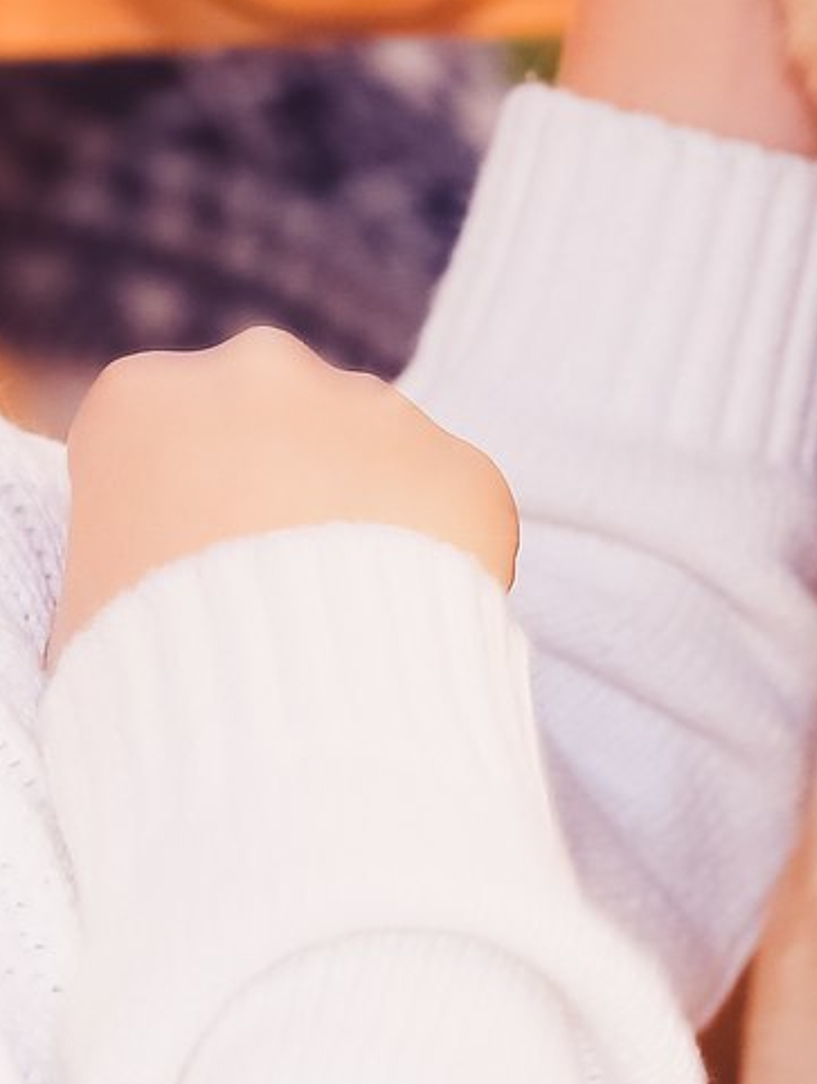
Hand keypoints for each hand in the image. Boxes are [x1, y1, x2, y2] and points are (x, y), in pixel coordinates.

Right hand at [56, 333, 518, 655]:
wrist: (281, 711)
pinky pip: (451, 505)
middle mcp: (260, 373)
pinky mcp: (459, 463)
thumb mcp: (90, 605)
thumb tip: (156, 577)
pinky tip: (407, 623)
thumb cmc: (155, 671)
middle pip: (276, 423)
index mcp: (143, 399)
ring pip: (373, 454)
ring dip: (368, 518)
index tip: (197, 564)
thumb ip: (131, 552)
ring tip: (347, 618)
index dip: (184, 506)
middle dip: (285, 487)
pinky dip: (442, 559)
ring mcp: (371, 408)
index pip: (164, 436)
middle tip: (284, 586)